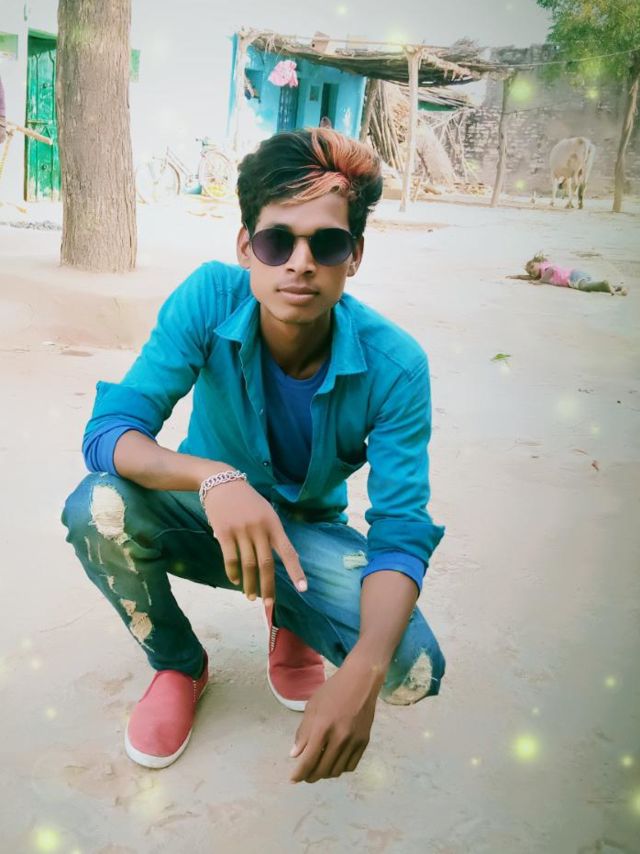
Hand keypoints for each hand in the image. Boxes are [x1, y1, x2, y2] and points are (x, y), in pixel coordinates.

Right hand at [204, 480, 306, 605]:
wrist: (222, 482)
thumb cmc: (247, 500)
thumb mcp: (266, 512)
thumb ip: (271, 534)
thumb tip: (276, 561)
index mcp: (274, 524)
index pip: (288, 551)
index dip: (296, 571)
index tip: (303, 588)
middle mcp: (259, 529)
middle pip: (266, 564)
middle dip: (268, 586)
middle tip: (269, 603)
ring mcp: (241, 531)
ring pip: (247, 565)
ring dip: (249, 584)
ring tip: (251, 596)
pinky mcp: (224, 533)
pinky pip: (230, 559)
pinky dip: (233, 574)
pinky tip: (235, 581)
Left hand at [289, 651, 383, 782]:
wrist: (361, 681)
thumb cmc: (333, 691)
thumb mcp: (312, 707)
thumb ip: (303, 732)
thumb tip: (295, 754)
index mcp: (322, 727)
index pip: (309, 760)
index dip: (299, 773)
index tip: (293, 779)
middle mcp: (339, 738)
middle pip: (322, 770)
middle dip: (311, 776)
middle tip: (305, 775)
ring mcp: (354, 741)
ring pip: (337, 771)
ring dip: (325, 774)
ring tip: (318, 768)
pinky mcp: (364, 742)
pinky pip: (351, 766)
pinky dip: (340, 769)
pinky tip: (334, 762)